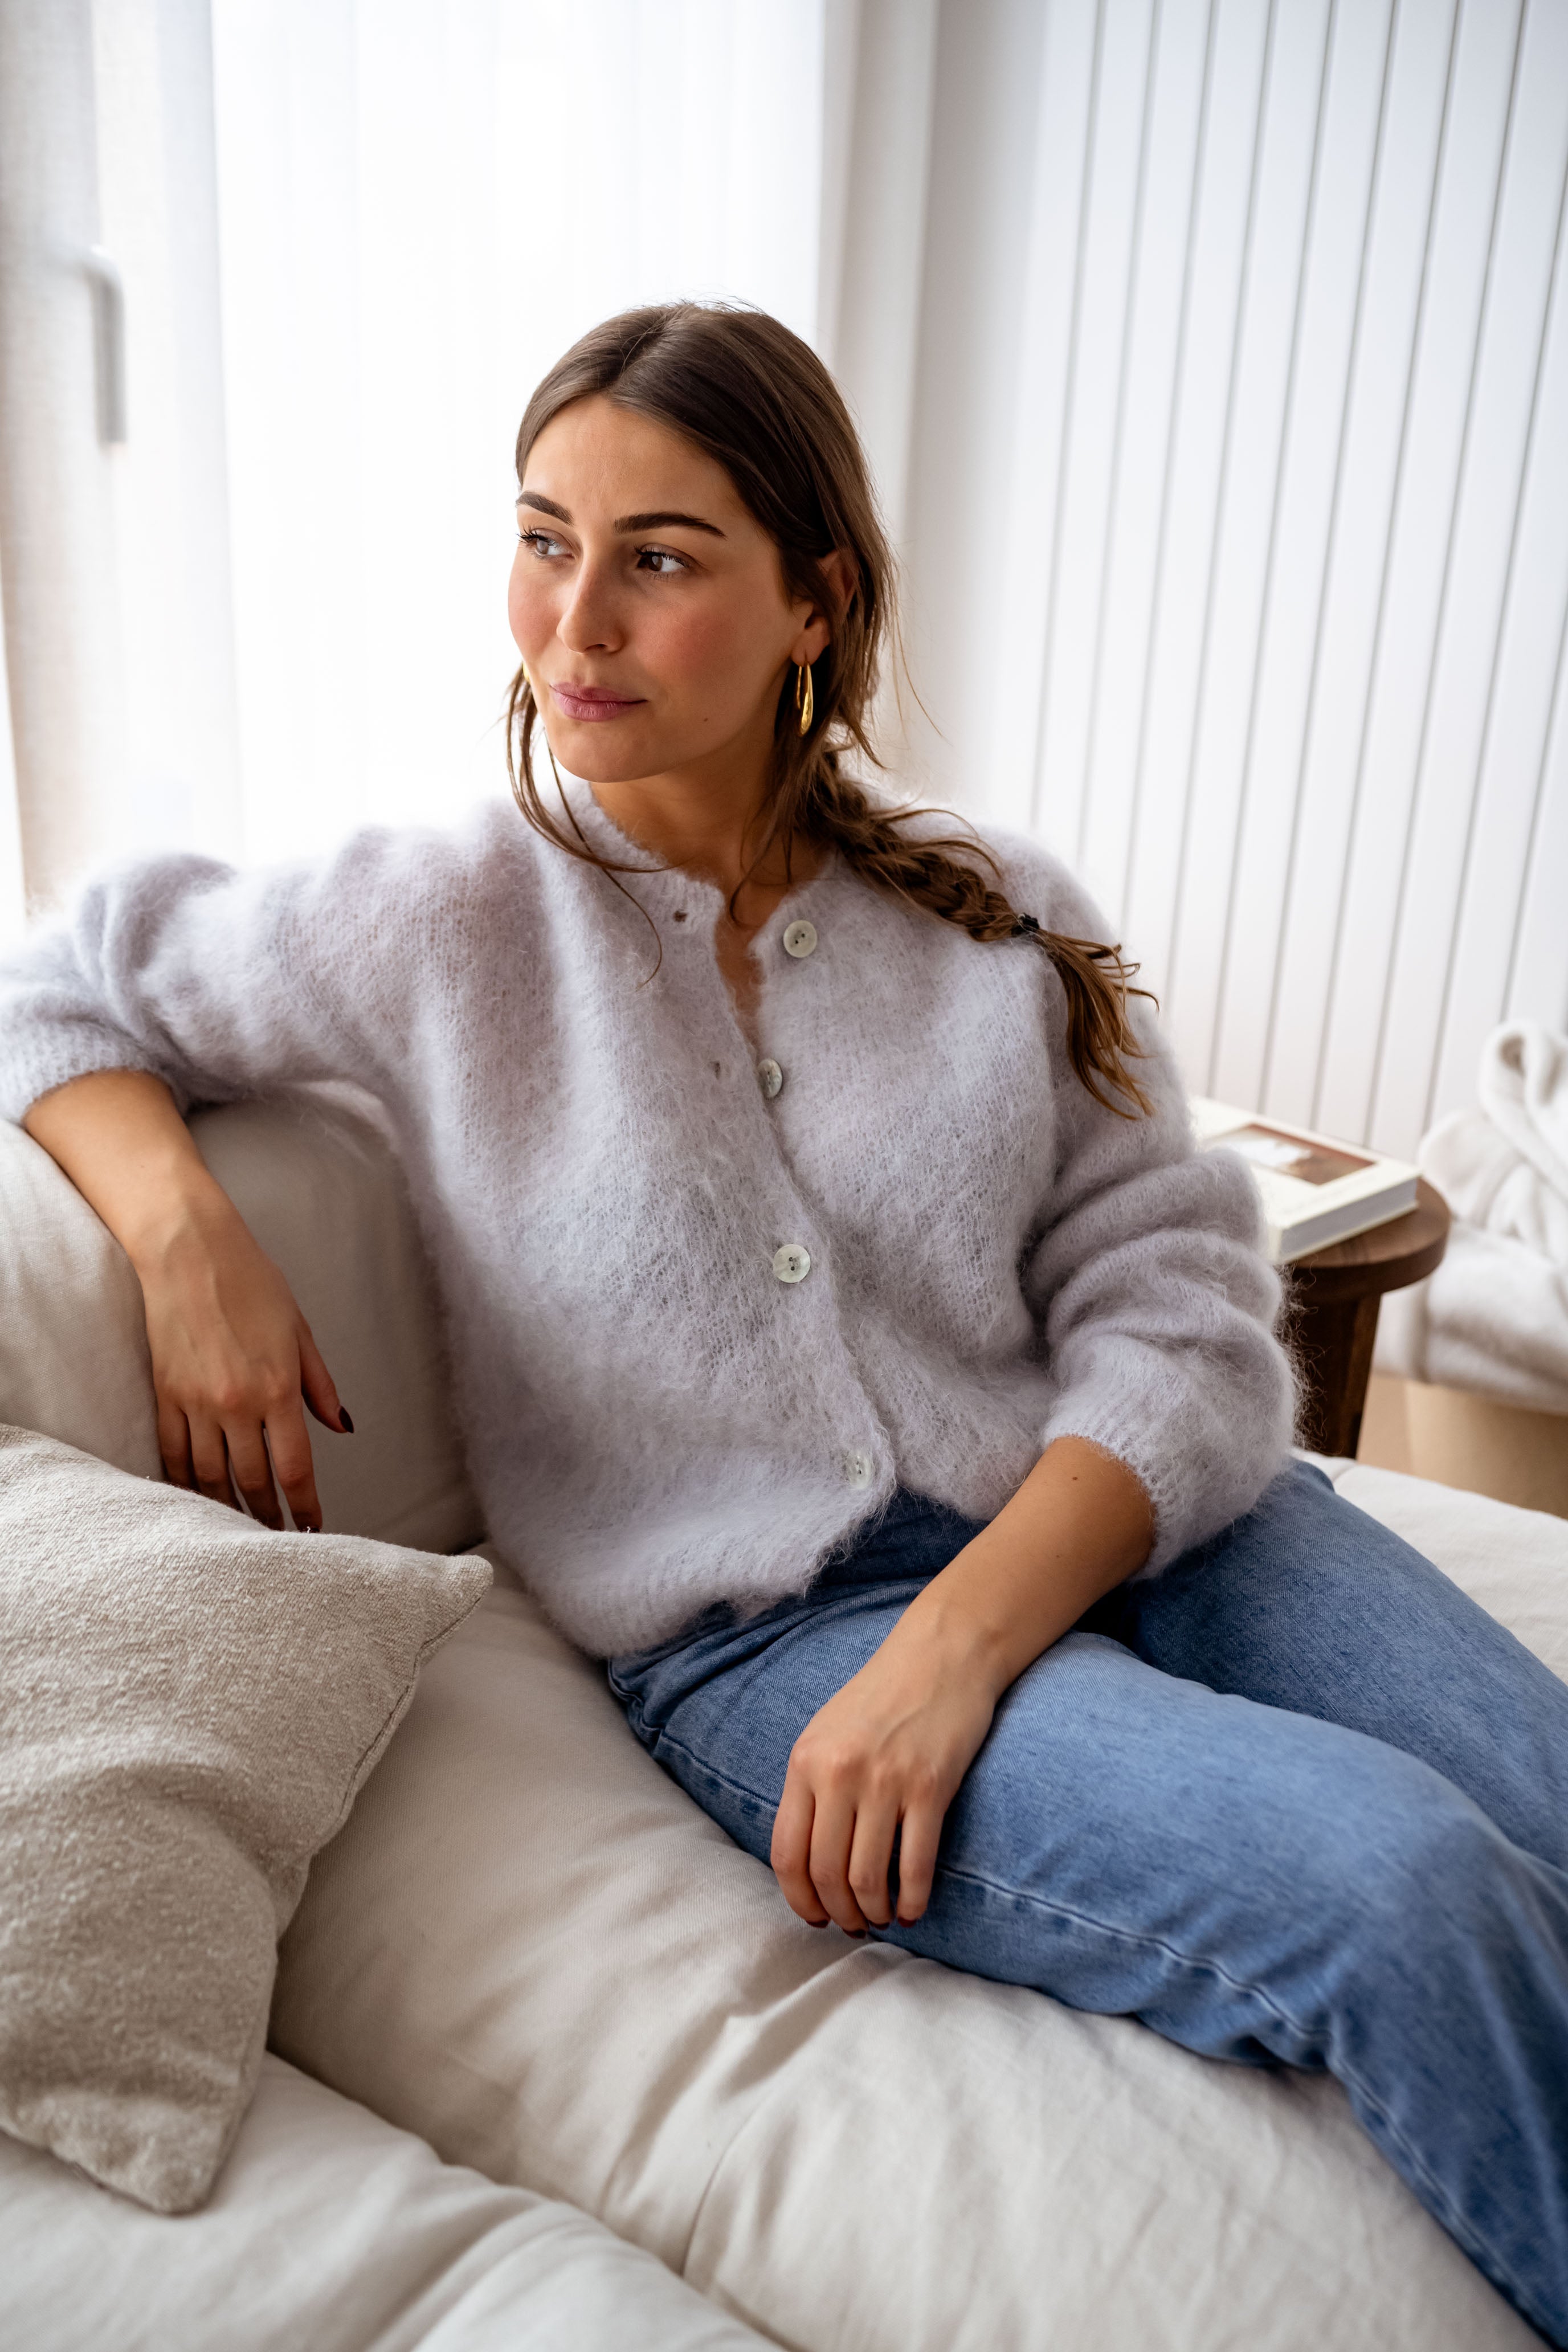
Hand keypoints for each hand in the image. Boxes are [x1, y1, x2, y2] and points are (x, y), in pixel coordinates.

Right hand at [135, 1192, 347, 1531]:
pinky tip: (196, 1499)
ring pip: (210, 1475)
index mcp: (278, 1388)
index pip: (294, 1466)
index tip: (312, 1529)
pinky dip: (184, 1482)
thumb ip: (320, 1385)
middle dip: (267, 1515)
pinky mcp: (166, 1394)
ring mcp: (196, 1402)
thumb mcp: (300, 1332)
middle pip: (252, 1479)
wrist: (190, 1252)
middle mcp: (236, 1403)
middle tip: (277, 1540)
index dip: (304, 1506)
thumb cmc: (252, 1283)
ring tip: (240, 1529)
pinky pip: (174, 1453)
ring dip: (226, 1507)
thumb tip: (341, 1427)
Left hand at [769, 1440, 1154, 1934]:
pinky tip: (913, 1908)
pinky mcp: (930, 1787)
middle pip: (826, 1873)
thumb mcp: (827, 1732)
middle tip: (854, 1924)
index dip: (799, 1898)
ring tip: (883, 1917)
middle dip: (839, 1913)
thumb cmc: (883, 1697)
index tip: (814, 1917)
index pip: (787, 1853)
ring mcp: (885, 1781)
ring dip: (874, 1911)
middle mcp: (839, 1774)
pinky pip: (914, 1864)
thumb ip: (811, 1788)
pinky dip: (912, 1899)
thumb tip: (806, 1861)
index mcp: (805, 1762)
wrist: (942, 1654)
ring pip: (867, 1876)